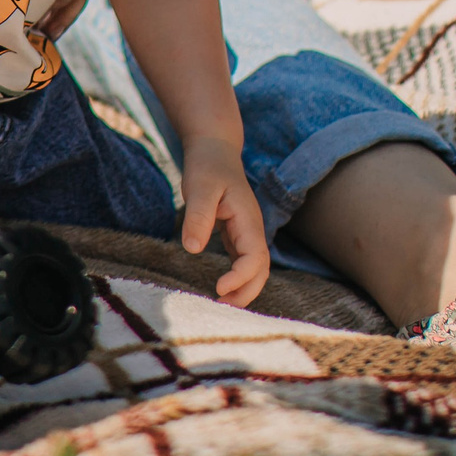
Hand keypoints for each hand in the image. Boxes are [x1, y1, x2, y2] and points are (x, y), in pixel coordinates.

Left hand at [178, 136, 269, 306]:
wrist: (214, 149)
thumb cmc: (207, 166)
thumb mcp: (200, 187)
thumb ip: (198, 216)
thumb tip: (193, 248)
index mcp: (249, 220)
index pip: (255, 257)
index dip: (241, 277)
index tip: (219, 287)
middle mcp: (252, 229)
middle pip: (261, 269)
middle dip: (247, 291)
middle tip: (221, 306)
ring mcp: (246, 232)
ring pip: (255, 268)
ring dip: (244, 288)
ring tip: (221, 303)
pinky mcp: (236, 234)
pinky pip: (243, 262)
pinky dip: (237, 278)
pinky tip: (221, 288)